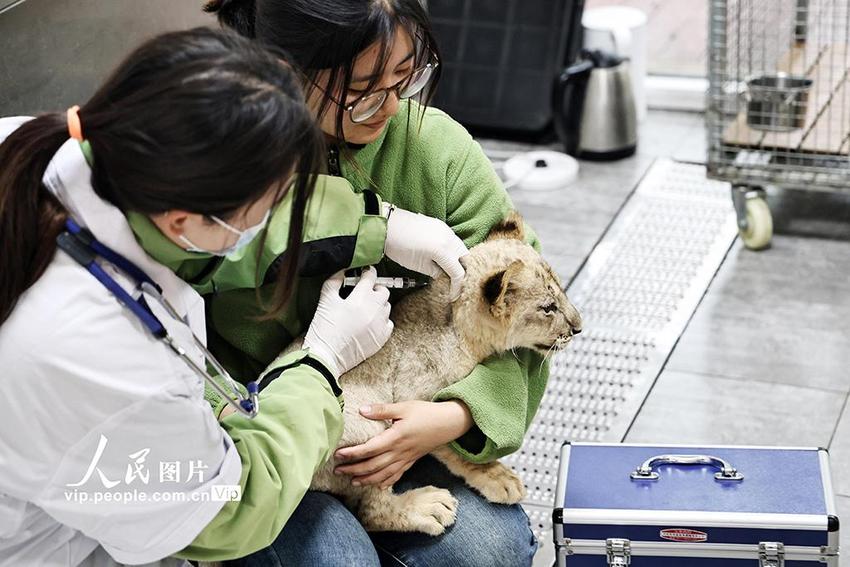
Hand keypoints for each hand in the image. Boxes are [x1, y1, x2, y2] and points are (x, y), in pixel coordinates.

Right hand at [303, 267, 392, 377]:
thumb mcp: (325, 301)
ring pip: (386, 307)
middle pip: (383, 291)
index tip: (365, 272)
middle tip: (364, 292)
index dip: (368, 272)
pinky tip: (370, 323)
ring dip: (378, 304)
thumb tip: (342, 271)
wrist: (327, 357)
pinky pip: (388, 323)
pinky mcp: (382, 338)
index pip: (371, 277)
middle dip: (375, 288)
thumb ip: (334, 282)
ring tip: (365, 308)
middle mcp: (374, 310)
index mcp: (360, 298)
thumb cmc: (323, 329)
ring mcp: (380, 325)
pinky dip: (382, 320)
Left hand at [333, 400, 472, 488]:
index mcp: (395, 437)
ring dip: (367, 480)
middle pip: (373, 465)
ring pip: (383, 474)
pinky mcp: (411, 461)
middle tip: (337, 471)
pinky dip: (386, 482)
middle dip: (354, 469)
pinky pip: (397, 475)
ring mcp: (406, 459)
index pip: (369, 449)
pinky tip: (378, 486)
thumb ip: (382, 410)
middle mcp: (399, 452)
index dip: (352, 454)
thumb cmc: (425, 413)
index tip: (338, 455)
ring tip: (352, 481)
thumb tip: (361, 410)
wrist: (448, 423)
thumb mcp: (403, 407)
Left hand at [383, 206, 468, 299]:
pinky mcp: (442, 226)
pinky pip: (455, 241)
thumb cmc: (399, 246)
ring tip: (452, 272)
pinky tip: (447, 259)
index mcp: (442, 250)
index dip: (458, 286)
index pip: (458, 272)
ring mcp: (446, 230)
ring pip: (462, 248)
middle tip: (457, 284)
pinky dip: (454, 251)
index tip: (454, 296)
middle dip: (464, 273)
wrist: (388, 226)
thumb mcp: (419, 266)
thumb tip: (446, 277)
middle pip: (467, 259)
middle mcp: (449, 238)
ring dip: (460, 261)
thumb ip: (436, 272)